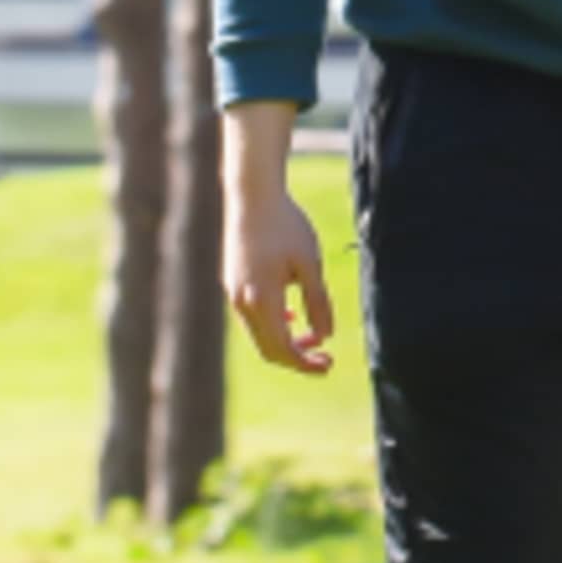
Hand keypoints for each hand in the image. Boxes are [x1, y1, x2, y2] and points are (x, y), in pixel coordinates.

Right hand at [222, 129, 334, 377]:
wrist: (251, 196)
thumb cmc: (285, 226)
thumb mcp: (309, 263)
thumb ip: (318, 301)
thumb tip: (325, 336)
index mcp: (261, 301)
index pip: (281, 349)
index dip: (304, 364)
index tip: (328, 366)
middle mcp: (241, 303)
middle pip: (268, 347)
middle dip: (297, 356)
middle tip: (325, 358)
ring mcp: (233, 293)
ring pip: (259, 332)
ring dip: (286, 340)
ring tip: (314, 337)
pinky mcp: (233, 282)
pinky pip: (252, 316)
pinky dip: (274, 324)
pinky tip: (292, 317)